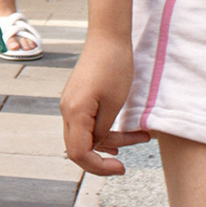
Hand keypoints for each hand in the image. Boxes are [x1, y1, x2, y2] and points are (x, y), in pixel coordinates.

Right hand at [59, 27, 135, 176]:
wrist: (108, 37)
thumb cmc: (114, 67)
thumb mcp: (114, 103)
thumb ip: (103, 129)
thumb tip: (98, 145)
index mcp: (75, 112)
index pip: (79, 154)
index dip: (99, 167)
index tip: (121, 168)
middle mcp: (67, 110)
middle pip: (79, 148)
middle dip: (104, 157)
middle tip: (127, 161)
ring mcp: (70, 104)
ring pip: (85, 136)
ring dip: (110, 141)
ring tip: (138, 138)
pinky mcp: (77, 99)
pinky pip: (87, 124)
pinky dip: (104, 131)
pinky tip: (120, 133)